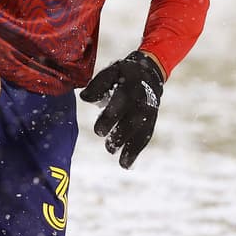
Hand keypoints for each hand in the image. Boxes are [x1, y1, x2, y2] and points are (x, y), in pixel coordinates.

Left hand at [79, 51, 164, 169]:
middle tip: (109, 147)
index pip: (121, 104)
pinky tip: (126, 164)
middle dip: (121, 136)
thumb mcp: (112, 72)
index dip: (110, 118)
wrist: (150, 71)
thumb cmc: (124, 74)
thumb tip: (84, 98)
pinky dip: (136, 150)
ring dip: (132, 148)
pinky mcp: (151, 121)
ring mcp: (149, 112)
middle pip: (133, 121)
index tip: (99, 131)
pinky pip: (145, 137)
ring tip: (122, 163)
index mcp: (130, 87)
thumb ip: (98, 85)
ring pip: (142, 132)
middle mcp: (142, 101)